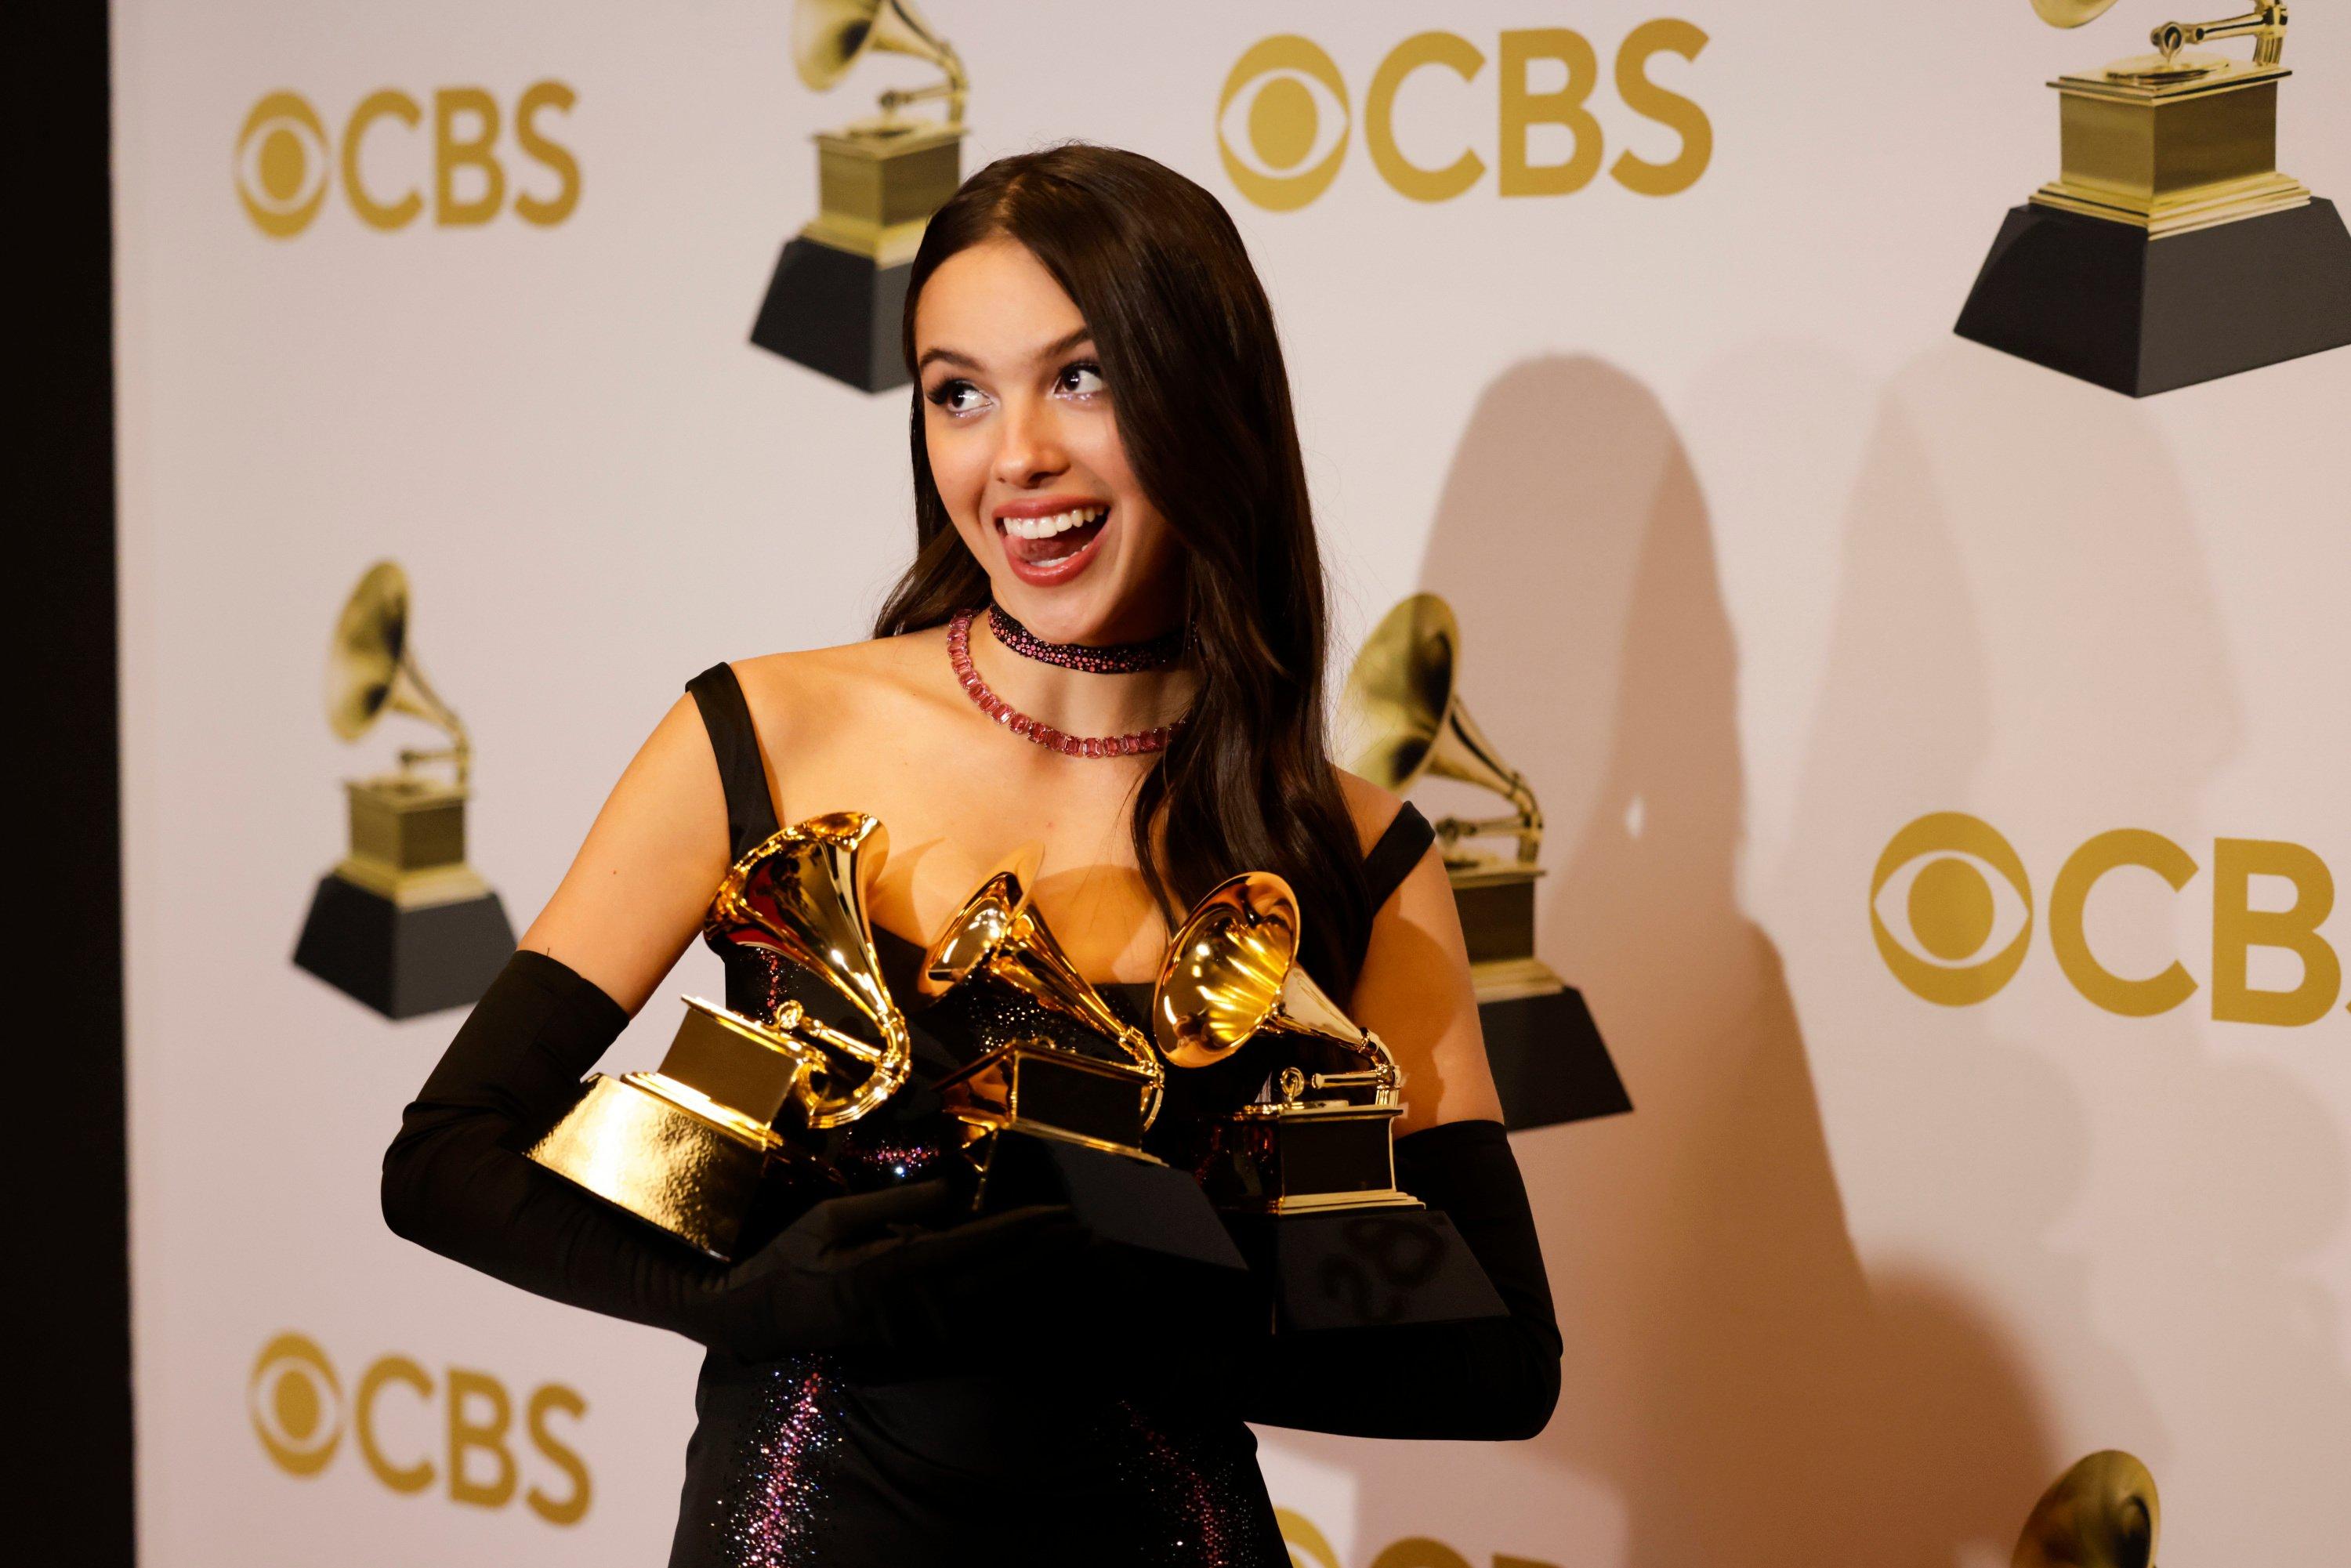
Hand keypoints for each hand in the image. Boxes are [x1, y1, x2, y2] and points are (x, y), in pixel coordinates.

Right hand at [716, 1180, 1085, 1358]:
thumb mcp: (831, 1218)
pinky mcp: (916, 1349)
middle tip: (1091, 1234)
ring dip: (1039, 1287)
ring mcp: (918, 1335)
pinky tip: (1041, 1304)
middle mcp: (916, 1308)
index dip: (1024, 1230)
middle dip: (1048, 1258)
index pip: (976, 1247)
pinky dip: (1014, 1319)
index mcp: (895, 1271)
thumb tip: (952, 1187)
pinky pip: (977, 1336)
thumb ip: (895, 1204)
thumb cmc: (790, 1260)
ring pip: (996, 1312)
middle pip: (1000, 1282)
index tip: (1061, 1213)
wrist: (760, 1319)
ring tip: (1078, 1262)